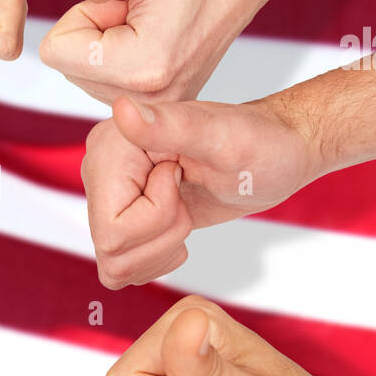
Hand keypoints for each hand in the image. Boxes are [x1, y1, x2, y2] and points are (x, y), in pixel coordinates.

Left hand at [40, 0, 267, 103]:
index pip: (55, 53)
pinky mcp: (163, 103)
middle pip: (68, 68)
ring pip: (85, 76)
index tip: (119, 0)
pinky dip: (117, 56)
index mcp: (144, 66)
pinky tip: (152, 34)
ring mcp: (161, 105)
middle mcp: (153, 98)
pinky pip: (107, 83)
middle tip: (136, 8)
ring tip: (147, 19)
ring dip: (104, 43)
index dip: (81, 15)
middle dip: (91, 31)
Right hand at [83, 95, 319, 286]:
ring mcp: (109, 197)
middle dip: (164, 235)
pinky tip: (178, 226)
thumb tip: (123, 109)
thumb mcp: (221, 136)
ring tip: (185, 208)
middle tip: (188, 197)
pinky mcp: (122, 218)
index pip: (112, 229)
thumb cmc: (260, 141)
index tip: (183, 177)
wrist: (274, 153)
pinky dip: (156, 258)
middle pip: (111, 249)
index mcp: (110, 146)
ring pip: (115, 264)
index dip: (158, 219)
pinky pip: (119, 266)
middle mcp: (100, 170)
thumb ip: (168, 124)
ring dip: (162, 248)